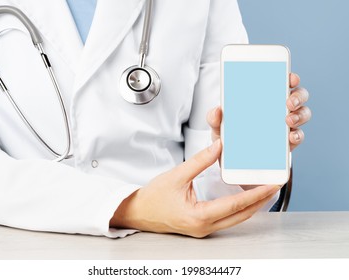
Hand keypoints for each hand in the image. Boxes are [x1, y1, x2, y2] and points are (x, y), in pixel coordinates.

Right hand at [110, 140, 280, 237]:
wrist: (138, 212)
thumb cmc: (153, 197)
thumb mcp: (176, 175)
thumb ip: (200, 161)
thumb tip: (218, 147)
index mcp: (199, 215)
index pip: (236, 205)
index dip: (257, 194)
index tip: (272, 184)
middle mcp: (204, 226)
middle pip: (242, 215)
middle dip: (261, 200)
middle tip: (275, 185)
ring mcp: (204, 229)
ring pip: (237, 219)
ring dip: (252, 205)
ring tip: (264, 190)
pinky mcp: (202, 226)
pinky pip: (228, 219)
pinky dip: (240, 208)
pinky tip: (245, 198)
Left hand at [207, 73, 310, 151]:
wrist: (231, 161)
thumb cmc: (227, 136)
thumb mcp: (218, 126)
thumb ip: (214, 118)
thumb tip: (217, 110)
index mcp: (264, 98)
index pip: (281, 82)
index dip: (290, 77)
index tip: (290, 77)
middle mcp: (279, 108)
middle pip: (298, 96)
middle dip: (298, 97)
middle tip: (288, 103)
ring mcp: (285, 125)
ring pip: (303, 114)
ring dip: (299, 115)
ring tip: (288, 120)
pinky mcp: (287, 143)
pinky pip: (298, 136)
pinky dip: (297, 136)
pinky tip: (291, 137)